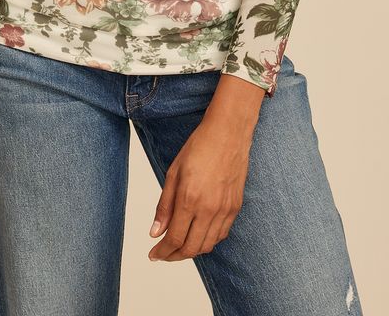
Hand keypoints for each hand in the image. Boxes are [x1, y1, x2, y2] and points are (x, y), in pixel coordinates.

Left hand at [147, 113, 255, 261]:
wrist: (228, 133)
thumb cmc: (199, 147)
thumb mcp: (173, 172)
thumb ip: (164, 206)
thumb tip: (155, 232)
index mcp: (189, 199)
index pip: (174, 238)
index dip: (162, 251)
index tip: (153, 254)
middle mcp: (209, 209)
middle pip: (191, 248)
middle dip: (174, 256)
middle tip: (163, 254)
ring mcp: (225, 210)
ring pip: (207, 245)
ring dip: (191, 251)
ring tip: (178, 246)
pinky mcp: (235, 207)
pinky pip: (221, 235)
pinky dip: (208, 241)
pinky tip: (198, 234)